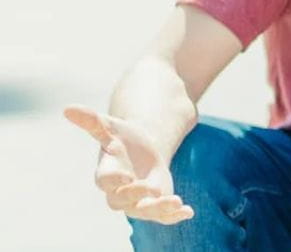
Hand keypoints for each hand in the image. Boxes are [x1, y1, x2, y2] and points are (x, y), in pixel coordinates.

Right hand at [64, 105, 193, 224]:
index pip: (105, 182)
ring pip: (144, 211)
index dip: (114, 180)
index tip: (126, 176)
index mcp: (107, 173)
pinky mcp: (155, 205)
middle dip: (136, 194)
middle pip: (122, 200)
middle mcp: (120, 191)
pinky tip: (188, 211)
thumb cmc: (125, 139)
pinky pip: (163, 216)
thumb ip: (92, 121)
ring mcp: (137, 201)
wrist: (146, 150)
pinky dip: (174, 215)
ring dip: (159, 208)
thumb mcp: (112, 127)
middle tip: (152, 188)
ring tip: (176, 201)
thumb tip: (67, 108)